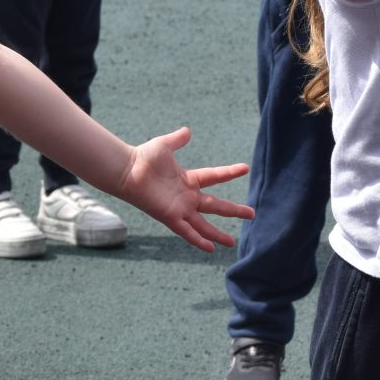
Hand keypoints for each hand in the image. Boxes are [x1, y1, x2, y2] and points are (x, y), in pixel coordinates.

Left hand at [118, 127, 253, 251]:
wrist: (127, 171)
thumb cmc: (144, 158)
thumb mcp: (165, 145)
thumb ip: (178, 140)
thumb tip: (187, 130)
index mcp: (188, 180)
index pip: (215, 177)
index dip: (230, 173)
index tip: (246, 169)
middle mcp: (187, 197)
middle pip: (216, 205)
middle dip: (234, 211)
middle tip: (252, 214)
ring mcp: (180, 208)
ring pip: (204, 224)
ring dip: (218, 233)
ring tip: (232, 243)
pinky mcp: (170, 216)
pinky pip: (187, 231)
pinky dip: (197, 240)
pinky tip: (210, 249)